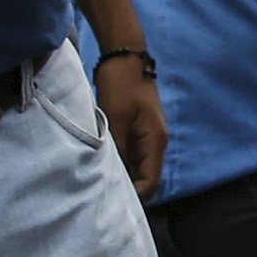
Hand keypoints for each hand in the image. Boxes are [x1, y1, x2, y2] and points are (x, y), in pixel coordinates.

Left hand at [95, 55, 168, 199]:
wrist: (125, 56)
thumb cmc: (121, 85)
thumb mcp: (115, 119)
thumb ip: (118, 149)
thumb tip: (113, 177)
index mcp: (156, 141)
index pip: (150, 182)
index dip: (134, 196)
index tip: (110, 200)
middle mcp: (156, 142)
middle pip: (146, 178)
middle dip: (128, 189)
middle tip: (101, 196)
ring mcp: (148, 136)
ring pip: (139, 168)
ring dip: (123, 175)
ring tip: (99, 182)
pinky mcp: (137, 130)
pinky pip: (132, 155)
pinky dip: (121, 163)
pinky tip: (103, 164)